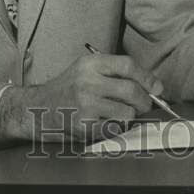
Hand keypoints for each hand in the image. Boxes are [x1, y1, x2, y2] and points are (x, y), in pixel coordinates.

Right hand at [0, 52, 162, 144]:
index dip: (147, 77)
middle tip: (145, 105)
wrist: (36, 109)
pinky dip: (116, 128)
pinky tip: (105, 123)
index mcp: (90, 64)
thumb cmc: (67, 89)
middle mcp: (88, 82)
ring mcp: (85, 104)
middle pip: (131, 91)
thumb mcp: (86, 70)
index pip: (128, 66)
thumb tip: (151, 85)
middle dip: (145, 101)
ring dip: (129, 117)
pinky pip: (114, 129)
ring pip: (127, 113)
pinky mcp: (84, 126)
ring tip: (118, 114)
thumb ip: (114, 72)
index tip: (157, 87)